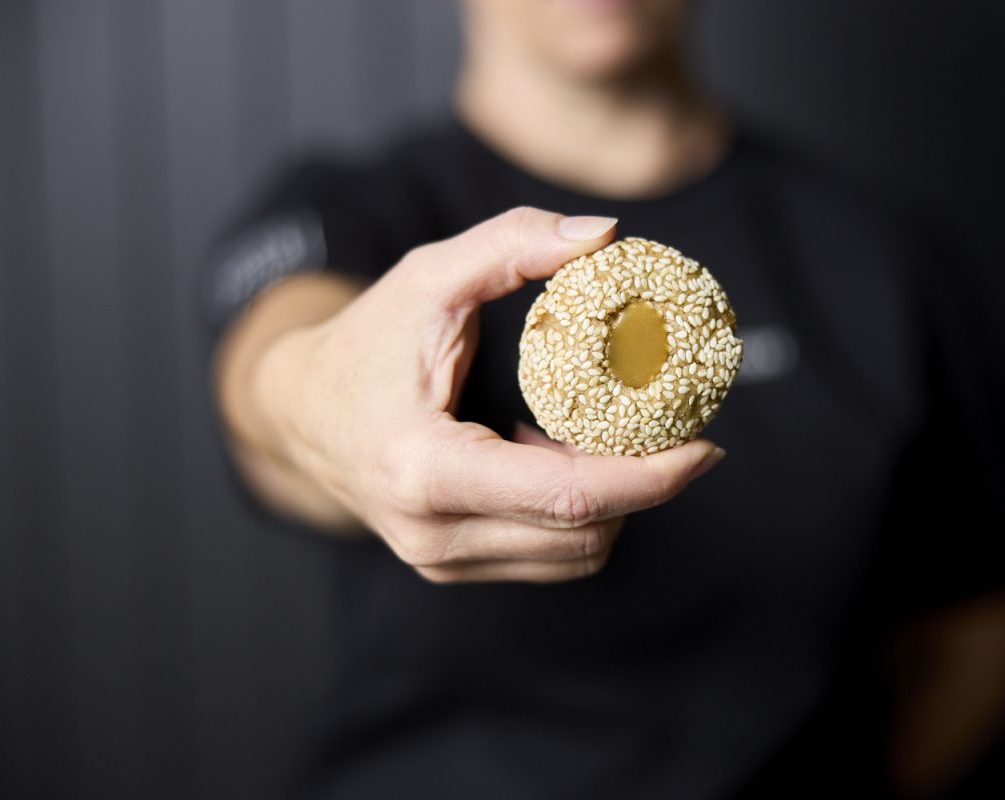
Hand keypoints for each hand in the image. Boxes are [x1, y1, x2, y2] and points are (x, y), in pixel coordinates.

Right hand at [255, 207, 724, 582]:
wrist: (299, 411)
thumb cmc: (365, 342)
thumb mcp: (427, 276)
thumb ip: (511, 244)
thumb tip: (605, 235)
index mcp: (424, 468)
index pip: (567, 496)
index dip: (650, 477)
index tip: (705, 445)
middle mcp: (431, 532)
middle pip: (583, 534)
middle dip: (647, 487)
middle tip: (678, 429)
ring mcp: (438, 561)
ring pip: (572, 555)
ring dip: (615, 504)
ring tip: (620, 440)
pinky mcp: (448, 566)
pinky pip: (545, 557)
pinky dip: (579, 516)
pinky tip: (573, 462)